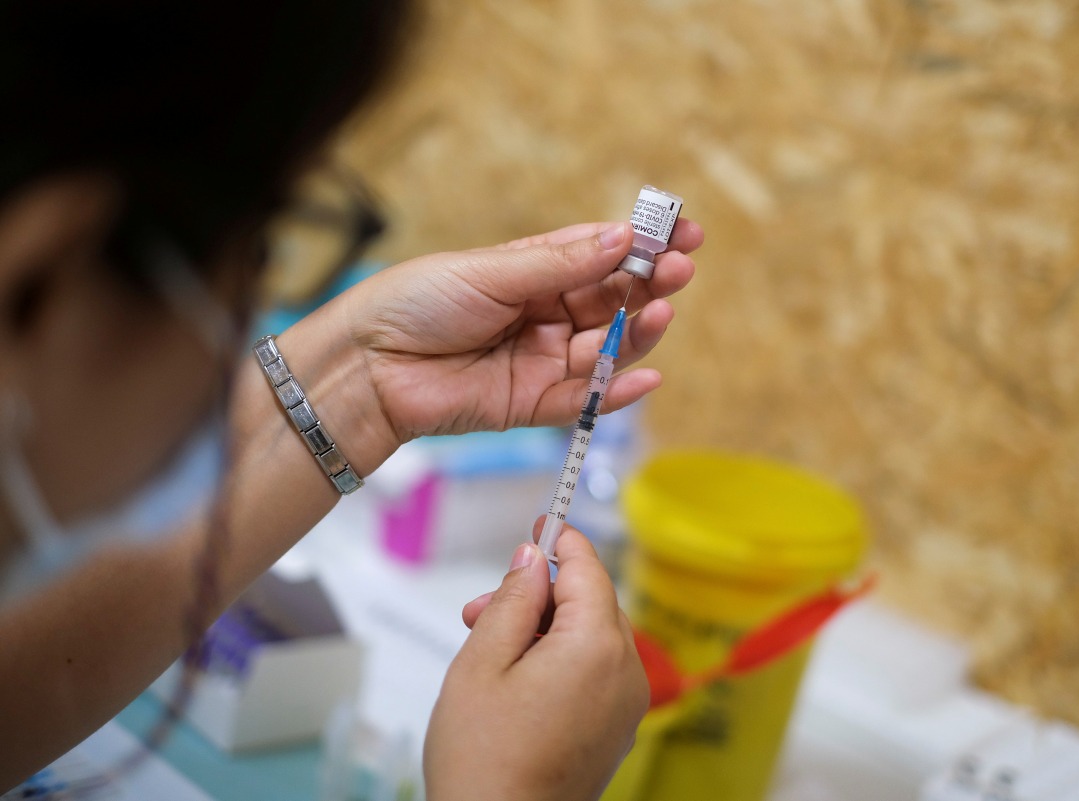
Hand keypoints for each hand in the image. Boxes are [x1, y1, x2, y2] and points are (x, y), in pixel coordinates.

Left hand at [344, 219, 700, 444]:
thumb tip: (622, 238)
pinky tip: (647, 375)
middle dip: (650, 286)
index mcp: (534, 272)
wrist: (367, 365)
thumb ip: (560, 264)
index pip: (602, 255)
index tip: (684, 232)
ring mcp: (542, 360)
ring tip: (662, 312)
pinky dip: (617, 390)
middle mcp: (546, 314)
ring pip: (608, 349)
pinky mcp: (532, 403)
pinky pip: (584, 399)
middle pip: (613, 302)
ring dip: (640, 334)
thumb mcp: (492, 272)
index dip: (643, 244)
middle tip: (680, 271)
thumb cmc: (418, 303)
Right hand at [424, 525, 648, 800]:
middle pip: (591, 603)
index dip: (562, 541)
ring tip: (489, 648)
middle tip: (481, 609)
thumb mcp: (482, 662)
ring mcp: (626, 706)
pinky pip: (596, 672)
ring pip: (592, 637)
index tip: (542, 519)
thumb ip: (513, 600)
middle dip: (540, 595)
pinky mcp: (616, 730)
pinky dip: (561, 659)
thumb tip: (532, 557)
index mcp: (596, 647)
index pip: (588, 569)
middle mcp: (626, 673)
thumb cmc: (483, 760)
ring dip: (546, 628)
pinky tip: (517, 677)